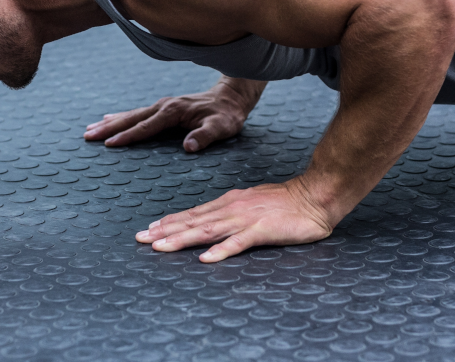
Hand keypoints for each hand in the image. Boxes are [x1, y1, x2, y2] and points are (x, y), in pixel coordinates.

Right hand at [83, 78, 262, 151]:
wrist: (231, 97)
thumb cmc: (227, 116)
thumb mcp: (221, 127)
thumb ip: (205, 136)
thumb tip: (189, 147)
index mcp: (174, 111)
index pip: (147, 126)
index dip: (128, 136)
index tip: (110, 144)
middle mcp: (164, 106)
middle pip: (132, 118)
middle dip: (109, 128)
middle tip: (88, 136)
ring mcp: (162, 105)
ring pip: (131, 114)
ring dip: (110, 122)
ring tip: (89, 130)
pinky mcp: (163, 107)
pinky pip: (137, 113)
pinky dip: (121, 117)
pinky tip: (109, 119)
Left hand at [135, 179, 334, 261]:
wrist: (314, 195)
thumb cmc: (286, 202)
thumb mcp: (252, 202)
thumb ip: (232, 211)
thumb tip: (212, 220)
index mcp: (229, 203)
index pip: (193, 213)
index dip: (169, 221)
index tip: (149, 229)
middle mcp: (231, 209)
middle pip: (192, 221)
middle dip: (164, 231)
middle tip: (140, 239)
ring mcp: (245, 219)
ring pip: (206, 231)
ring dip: (181, 239)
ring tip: (160, 247)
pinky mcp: (261, 230)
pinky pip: (237, 243)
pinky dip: (220, 251)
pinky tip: (205, 259)